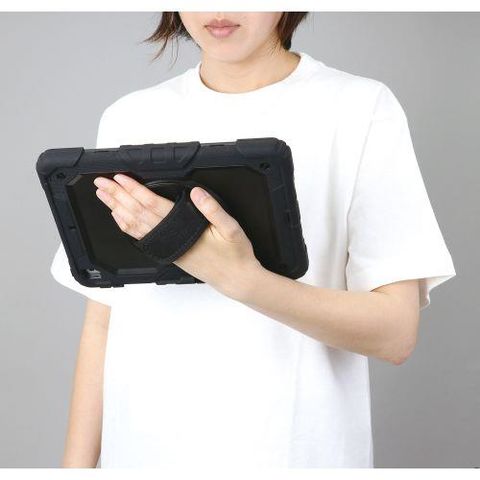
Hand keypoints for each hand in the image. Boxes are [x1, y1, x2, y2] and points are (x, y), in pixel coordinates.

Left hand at [93, 173, 262, 298]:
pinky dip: (127, 227)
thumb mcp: (231, 229)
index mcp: (183, 229)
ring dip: (117, 210)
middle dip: (118, 197)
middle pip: (137, 213)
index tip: (121, 178)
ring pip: (135, 226)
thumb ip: (213, 210)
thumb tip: (196, 192)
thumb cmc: (234, 254)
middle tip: (102, 183)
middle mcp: (170, 238)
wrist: (234, 279)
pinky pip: (141, 238)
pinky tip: (119, 219)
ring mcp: (167, 246)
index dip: (135, 190)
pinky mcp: (168, 251)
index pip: (152, 205)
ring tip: (104, 197)